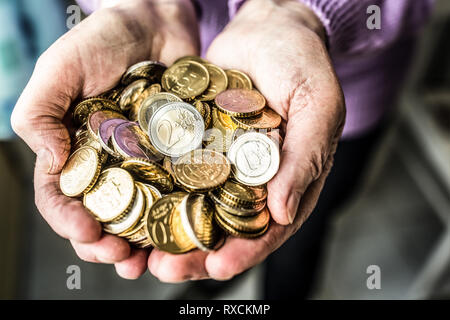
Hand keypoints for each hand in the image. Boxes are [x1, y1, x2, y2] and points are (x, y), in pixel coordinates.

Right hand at [10, 0, 199, 278]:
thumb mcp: (60, 70)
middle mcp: (110, 165)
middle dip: (107, 244)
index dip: (69, 220)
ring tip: (152, 262)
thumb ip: (41, 115)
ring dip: (145, 243)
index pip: (62, 197)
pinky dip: (183, 214)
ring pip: (143, 215)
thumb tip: (51, 166)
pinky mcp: (181, 157)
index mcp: (75, 152)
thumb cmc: (103, 41)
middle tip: (121, 258)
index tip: (86, 231)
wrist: (157, 22)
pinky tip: (189, 230)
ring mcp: (147, 165)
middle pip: (103, 216)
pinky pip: (183, 191)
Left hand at [147, 0, 344, 281]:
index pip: (270, 227)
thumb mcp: (316, 106)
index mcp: (289, 179)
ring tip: (140, 253)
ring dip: (170, 232)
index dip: (246, 250)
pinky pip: (176, 172)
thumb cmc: (302, 62)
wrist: (268, 25)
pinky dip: (157, 191)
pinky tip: (133, 206)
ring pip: (196, 207)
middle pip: (226, 227)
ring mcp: (223, 162)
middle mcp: (253, 178)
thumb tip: (284, 212)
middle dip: (197, 252)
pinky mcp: (196, 143)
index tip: (218, 267)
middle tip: (165, 270)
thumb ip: (306, 158)